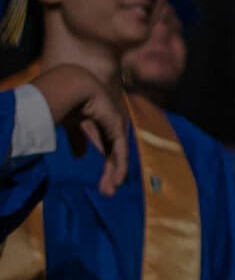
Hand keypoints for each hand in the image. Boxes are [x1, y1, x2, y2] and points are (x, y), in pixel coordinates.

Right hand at [31, 65, 127, 196]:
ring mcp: (118, 126)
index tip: (103, 186)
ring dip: (114, 174)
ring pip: (118, 155)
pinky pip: (120, 151)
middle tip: (107, 192)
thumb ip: (78, 140)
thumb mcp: (75, 127)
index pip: (109, 150)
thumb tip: (79, 157)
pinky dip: (120, 166)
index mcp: (104, 125)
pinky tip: (118, 180)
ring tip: (111, 191)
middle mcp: (114, 126)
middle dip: (110, 174)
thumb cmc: (70, 103)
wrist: (74, 88)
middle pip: (114, 155)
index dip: (107, 167)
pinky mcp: (118, 127)